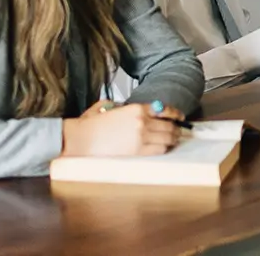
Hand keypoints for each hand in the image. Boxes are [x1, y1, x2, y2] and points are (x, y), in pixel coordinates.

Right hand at [60, 101, 179, 157]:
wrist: (80, 140)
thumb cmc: (89, 126)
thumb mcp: (107, 107)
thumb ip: (121, 107)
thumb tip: (125, 110)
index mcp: (135, 109)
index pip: (164, 109)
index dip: (175, 114)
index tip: (179, 117)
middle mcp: (142, 122)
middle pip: (169, 126)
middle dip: (175, 129)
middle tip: (178, 132)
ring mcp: (141, 137)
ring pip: (167, 139)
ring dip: (172, 140)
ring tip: (172, 141)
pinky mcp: (138, 152)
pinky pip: (159, 150)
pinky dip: (164, 149)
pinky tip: (163, 148)